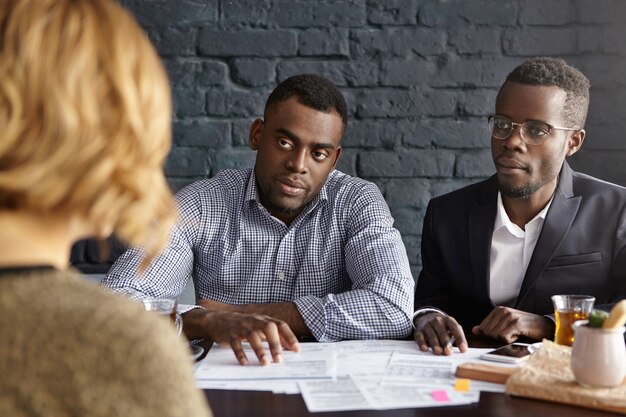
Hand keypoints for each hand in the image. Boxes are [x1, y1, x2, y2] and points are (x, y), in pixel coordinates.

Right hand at [183, 308, 299, 364]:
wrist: (218, 319)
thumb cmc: (244, 325)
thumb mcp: (259, 327)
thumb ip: (274, 335)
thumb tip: (289, 347)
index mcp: (264, 319)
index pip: (280, 325)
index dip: (289, 336)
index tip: (296, 350)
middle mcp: (254, 321)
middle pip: (268, 328)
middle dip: (275, 344)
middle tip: (279, 360)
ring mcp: (242, 326)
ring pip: (252, 336)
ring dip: (259, 350)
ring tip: (265, 363)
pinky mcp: (230, 334)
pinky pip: (236, 343)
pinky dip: (240, 353)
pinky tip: (245, 362)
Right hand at [413, 312, 467, 355]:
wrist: (427, 318)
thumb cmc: (442, 327)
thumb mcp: (450, 328)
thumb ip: (456, 338)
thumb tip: (462, 351)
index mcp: (448, 320)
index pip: (456, 328)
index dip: (460, 339)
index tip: (463, 349)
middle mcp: (437, 320)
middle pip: (442, 332)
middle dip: (446, 343)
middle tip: (449, 352)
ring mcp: (427, 325)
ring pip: (431, 335)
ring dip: (435, 344)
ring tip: (438, 352)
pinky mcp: (419, 331)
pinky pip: (420, 337)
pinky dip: (422, 343)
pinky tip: (425, 349)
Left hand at [471, 306, 554, 342]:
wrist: (545, 327)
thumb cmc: (525, 327)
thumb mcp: (505, 325)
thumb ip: (490, 326)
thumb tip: (475, 330)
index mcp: (498, 310)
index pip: (483, 328)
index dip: (492, 335)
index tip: (504, 332)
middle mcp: (503, 311)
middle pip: (487, 332)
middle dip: (498, 337)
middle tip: (511, 333)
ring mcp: (510, 316)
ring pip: (495, 335)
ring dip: (505, 339)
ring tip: (516, 333)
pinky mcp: (516, 324)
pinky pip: (503, 337)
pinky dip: (510, 340)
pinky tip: (518, 335)